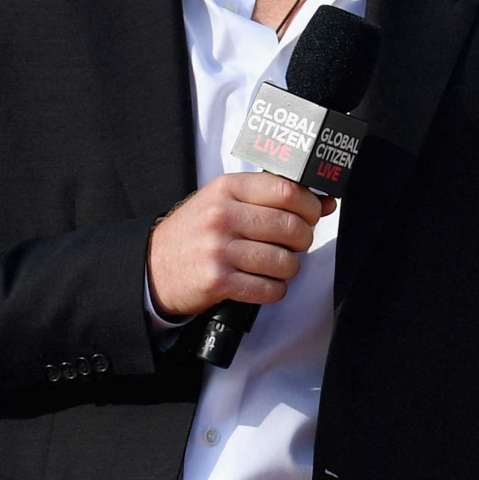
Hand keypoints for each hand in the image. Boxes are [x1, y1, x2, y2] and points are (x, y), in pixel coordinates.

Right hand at [147, 173, 333, 319]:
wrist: (153, 266)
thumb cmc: (196, 232)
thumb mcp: (226, 203)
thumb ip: (272, 199)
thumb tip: (325, 203)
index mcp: (227, 189)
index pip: (287, 191)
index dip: (309, 206)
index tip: (310, 215)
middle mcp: (222, 216)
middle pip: (291, 227)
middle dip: (303, 240)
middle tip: (293, 244)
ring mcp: (219, 249)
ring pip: (285, 261)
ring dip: (289, 268)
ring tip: (276, 265)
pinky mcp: (218, 281)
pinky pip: (269, 289)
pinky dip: (274, 290)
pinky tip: (263, 283)